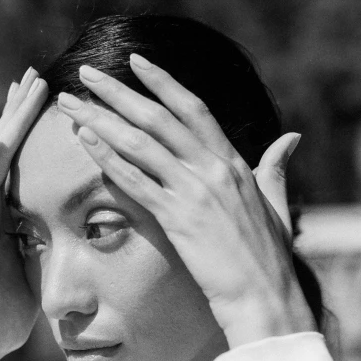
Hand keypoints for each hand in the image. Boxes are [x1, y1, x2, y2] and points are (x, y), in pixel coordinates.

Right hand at [0, 69, 48, 360]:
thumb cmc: (1, 323)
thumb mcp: (35, 284)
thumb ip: (46, 263)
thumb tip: (67, 256)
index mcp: (6, 227)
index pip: (23, 174)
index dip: (35, 145)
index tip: (51, 116)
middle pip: (10, 155)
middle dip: (24, 119)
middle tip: (38, 83)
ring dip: (11, 119)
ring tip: (24, 83)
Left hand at [57, 56, 314, 347]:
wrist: (263, 297)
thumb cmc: (268, 258)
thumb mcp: (276, 205)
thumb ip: (275, 169)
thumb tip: (290, 139)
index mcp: (234, 163)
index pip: (193, 110)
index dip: (162, 83)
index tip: (135, 64)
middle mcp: (214, 170)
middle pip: (158, 118)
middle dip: (118, 93)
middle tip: (86, 74)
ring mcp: (195, 193)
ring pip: (140, 144)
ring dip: (101, 120)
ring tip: (70, 105)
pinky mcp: (179, 220)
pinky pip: (136, 182)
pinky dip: (108, 159)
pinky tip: (85, 141)